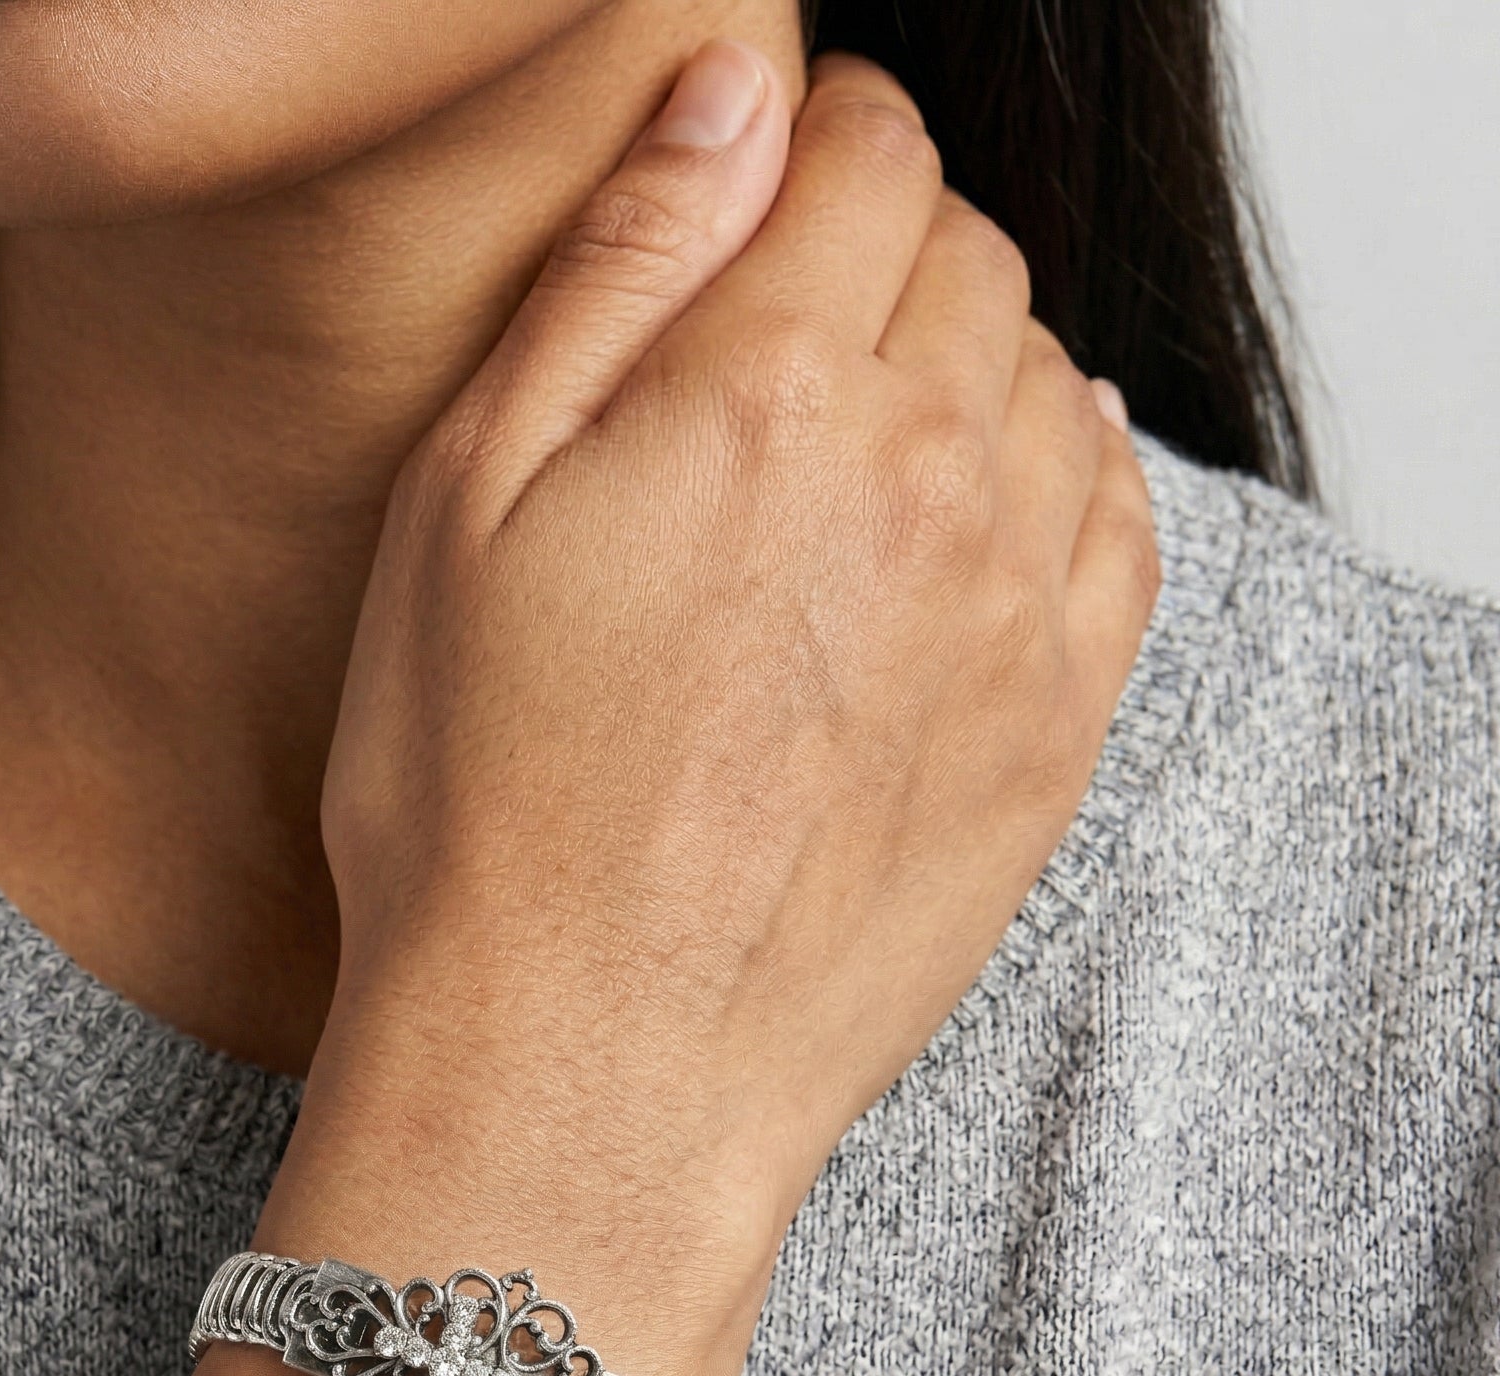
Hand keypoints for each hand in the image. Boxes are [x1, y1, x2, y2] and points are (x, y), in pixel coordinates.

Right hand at [268, 42, 1159, 1375]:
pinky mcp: (1054, 734)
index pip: (870, 156)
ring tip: (864, 443)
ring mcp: (1014, 613)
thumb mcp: (465, 508)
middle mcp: (926, 476)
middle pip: (969, 263)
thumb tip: (732, 95)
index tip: (785, 172)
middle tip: (796, 327)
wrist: (586, 1071)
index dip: (824, 136)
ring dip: (970, 369)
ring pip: (1049, 385)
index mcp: (768, 391)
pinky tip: (977, 517)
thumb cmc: (480, 814)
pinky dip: (1060, 481)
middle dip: (888, 254)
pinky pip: (1116, 531)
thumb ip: (617, 275)